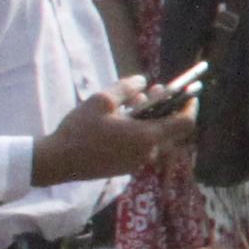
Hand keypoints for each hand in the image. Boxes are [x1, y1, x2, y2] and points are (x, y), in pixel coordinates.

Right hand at [30, 82, 189, 186]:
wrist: (57, 162)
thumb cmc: (79, 130)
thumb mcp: (101, 100)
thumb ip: (126, 88)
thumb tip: (142, 81)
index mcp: (146, 137)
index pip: (185, 123)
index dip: (191, 106)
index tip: (190, 93)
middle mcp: (147, 152)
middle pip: (170, 128)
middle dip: (166, 107)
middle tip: (155, 91)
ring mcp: (137, 162)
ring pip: (154, 136)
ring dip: (150, 117)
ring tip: (134, 101)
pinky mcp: (125, 167)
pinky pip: (142, 145)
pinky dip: (140, 130)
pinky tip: (123, 118)